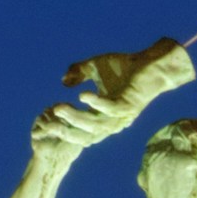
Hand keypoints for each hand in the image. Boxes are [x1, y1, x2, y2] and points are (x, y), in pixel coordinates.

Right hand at [54, 38, 193, 122]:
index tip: (45, 123)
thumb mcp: (95, 67)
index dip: (63, 129)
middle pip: (86, 135)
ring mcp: (122, 115)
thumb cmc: (125, 67)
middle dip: (66, 131)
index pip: (80, 130)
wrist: (151, 62)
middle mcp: (112, 121)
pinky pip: (111, 109)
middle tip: (47, 125)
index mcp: (103, 116)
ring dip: (76, 118)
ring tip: (59, 108)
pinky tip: (83, 96)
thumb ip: (78, 73)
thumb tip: (63, 82)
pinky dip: (97, 103)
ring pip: (96, 125)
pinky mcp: (130, 105)